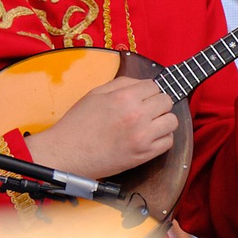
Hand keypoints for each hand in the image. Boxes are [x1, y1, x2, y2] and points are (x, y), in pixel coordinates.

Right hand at [24, 76, 177, 178]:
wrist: (65, 154)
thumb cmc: (78, 124)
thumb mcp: (96, 94)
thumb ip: (122, 83)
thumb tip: (143, 83)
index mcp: (125, 97)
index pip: (155, 86)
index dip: (148, 91)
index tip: (142, 98)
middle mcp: (137, 115)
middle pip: (167, 101)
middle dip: (157, 103)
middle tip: (145, 111)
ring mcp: (142, 136)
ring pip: (172, 121)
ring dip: (163, 120)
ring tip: (149, 124)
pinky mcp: (143, 155)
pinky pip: (168, 142)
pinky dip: (162, 138)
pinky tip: (149, 138)